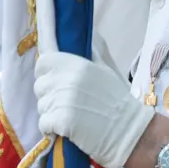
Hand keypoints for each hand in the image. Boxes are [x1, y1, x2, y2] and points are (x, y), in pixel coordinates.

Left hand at [34, 51, 153, 167]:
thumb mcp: (106, 69)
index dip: (45, 72)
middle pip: (39, 86)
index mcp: (76, 65)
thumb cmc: (118, 100)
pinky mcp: (59, 121)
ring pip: (41, 106)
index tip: (54, 81)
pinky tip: (64, 129)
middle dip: (48, 95)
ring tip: (69, 117)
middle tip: (64, 103)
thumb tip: (87, 37)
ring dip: (50, 113)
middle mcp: (65, 80)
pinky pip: (43, 123)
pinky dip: (50, 128)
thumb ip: (91, 54)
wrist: (128, 130)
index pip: (42, 63)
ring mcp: (61, 101)